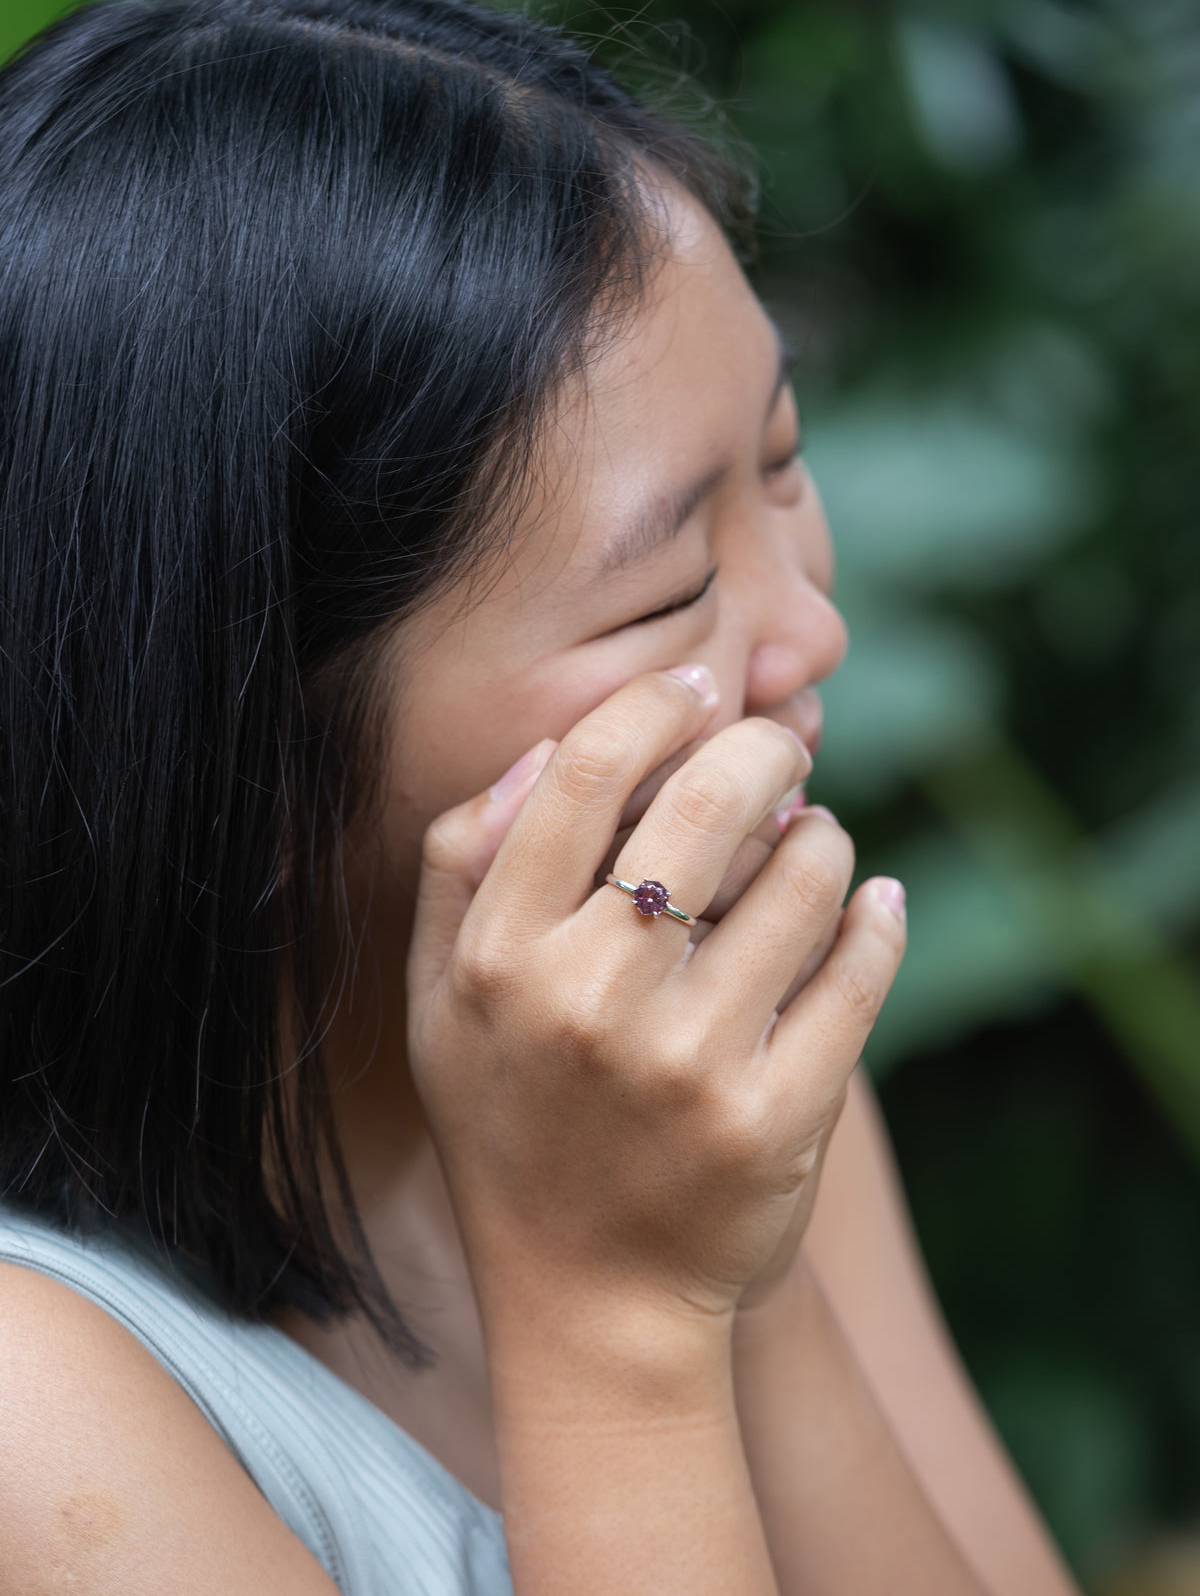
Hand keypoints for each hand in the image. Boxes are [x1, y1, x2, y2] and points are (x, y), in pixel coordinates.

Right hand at [406, 667, 906, 1336]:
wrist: (588, 1301)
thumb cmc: (511, 1128)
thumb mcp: (440, 1005)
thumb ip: (461, 866)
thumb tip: (547, 750)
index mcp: (499, 959)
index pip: (584, 772)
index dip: (653, 703)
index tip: (694, 687)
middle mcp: (589, 1001)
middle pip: (708, 802)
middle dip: (762, 747)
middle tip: (779, 747)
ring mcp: (690, 1063)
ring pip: (805, 876)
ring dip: (825, 837)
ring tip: (815, 843)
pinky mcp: (777, 1117)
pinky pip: (860, 971)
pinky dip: (879, 918)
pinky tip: (873, 903)